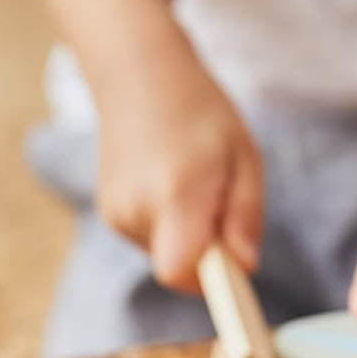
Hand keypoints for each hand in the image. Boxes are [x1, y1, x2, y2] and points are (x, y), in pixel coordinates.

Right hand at [95, 45, 261, 292]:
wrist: (138, 74)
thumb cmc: (199, 111)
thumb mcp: (244, 155)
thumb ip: (246, 215)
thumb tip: (246, 265)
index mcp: (174, 192)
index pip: (180, 272)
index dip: (210, 283)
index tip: (234, 271)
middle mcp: (136, 208)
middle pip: (181, 269)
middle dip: (208, 254)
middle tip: (220, 206)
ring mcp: (117, 213)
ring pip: (167, 256)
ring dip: (189, 238)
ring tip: (193, 187)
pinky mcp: (111, 215)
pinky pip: (152, 242)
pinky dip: (170, 227)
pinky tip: (172, 187)